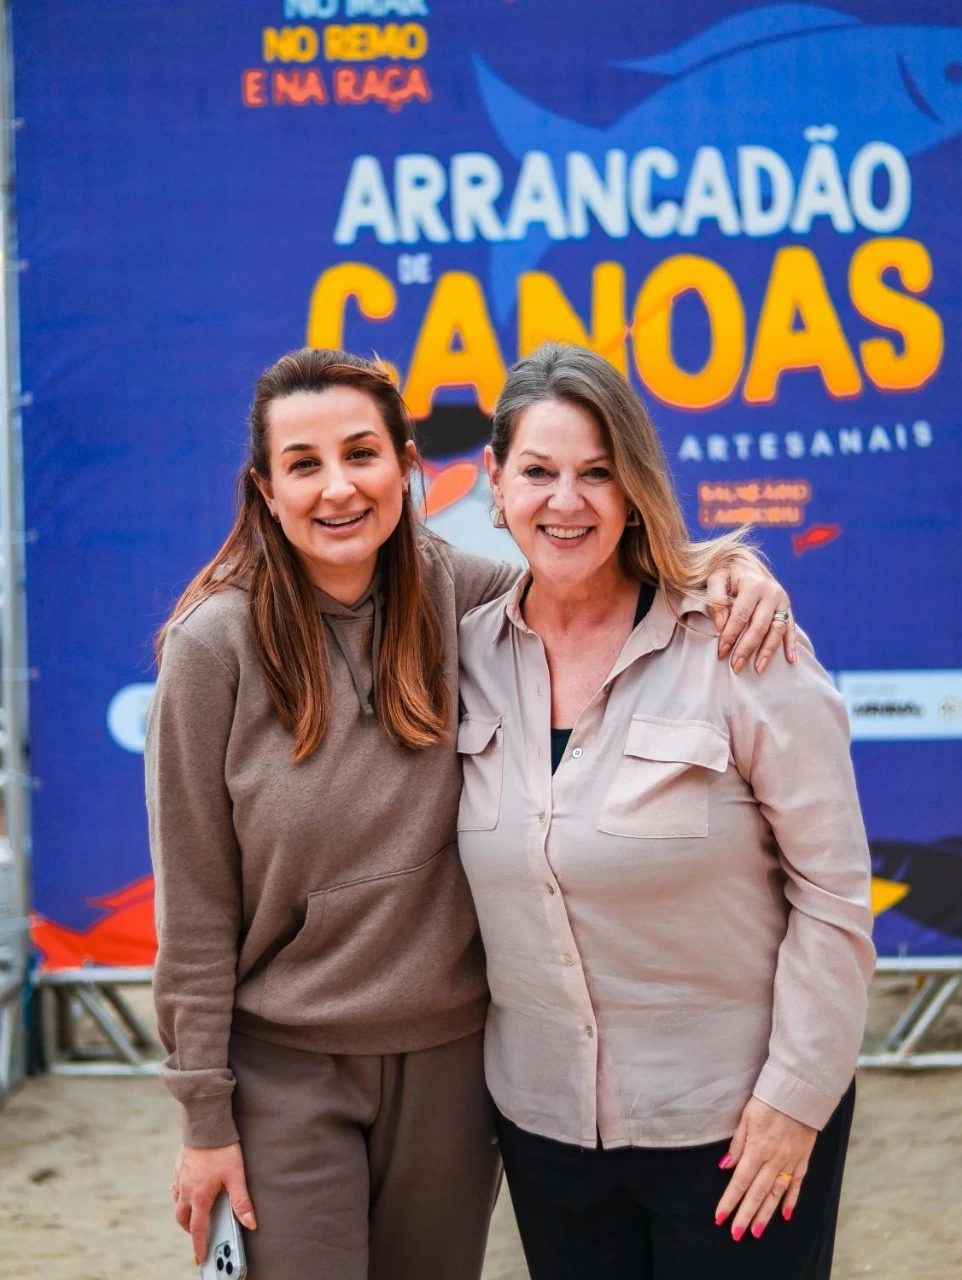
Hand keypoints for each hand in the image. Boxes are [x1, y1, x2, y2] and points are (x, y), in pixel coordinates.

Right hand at [170, 1142, 256, 1265]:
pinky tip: (190, 1187)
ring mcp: (180, 1177)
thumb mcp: (236, 1175)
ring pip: (177, 1202)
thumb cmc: (222, 1149)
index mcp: (199, 1196)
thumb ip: (242, 1202)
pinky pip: (177, 1186)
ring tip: (195, 1213)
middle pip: (182, 1218)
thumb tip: (250, 1223)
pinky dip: (181, 1193)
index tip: (200, 1258)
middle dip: (190, 1229)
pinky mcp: (179, 1166)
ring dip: (184, 1212)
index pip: (197, 1229)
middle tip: (199, 1234)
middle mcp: (186, 1189)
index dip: (199, 1245)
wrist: (206, 1123)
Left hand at [706, 555, 795, 674]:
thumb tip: (721, 625)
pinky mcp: (788, 608)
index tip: (721, 652)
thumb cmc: (727, 572)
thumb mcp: (716, 577)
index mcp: (753, 583)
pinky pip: (791, 629)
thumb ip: (715, 598)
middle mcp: (771, 592)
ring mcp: (782, 601)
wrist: (746, 561)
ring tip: (758, 670)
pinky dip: (791, 645)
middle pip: (760, 625)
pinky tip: (791, 661)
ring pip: (777, 630)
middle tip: (735, 667)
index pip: (741, 614)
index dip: (731, 634)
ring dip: (768, 652)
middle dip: (747, 648)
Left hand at [714, 1097, 815, 1240]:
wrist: (800, 1091)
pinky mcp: (803, 1159)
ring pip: (776, 1194)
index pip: (740, 1181)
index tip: (720, 1217)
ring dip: (765, 1214)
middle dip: (745, 1215)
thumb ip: (737, 1143)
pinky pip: (796, 1184)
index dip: (729, 1201)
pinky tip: (785, 1215)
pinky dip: (790, 1201)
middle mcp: (774, 1159)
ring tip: (756, 1231)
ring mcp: (790, 1161)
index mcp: (757, 1148)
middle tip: (736, 1234)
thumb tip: (725, 1167)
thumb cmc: (769, 1100)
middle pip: (757, 1193)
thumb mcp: (746, 1116)